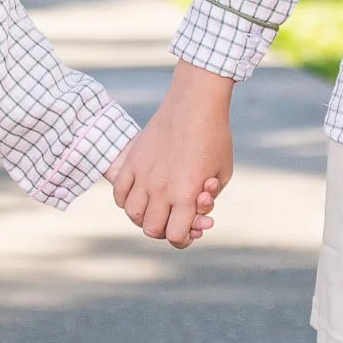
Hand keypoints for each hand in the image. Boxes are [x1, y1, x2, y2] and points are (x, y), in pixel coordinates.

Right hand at [109, 63, 235, 249]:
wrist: (195, 104)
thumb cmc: (215, 138)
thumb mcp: (223, 173)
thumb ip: (207, 199)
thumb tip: (194, 212)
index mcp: (187, 195)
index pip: (175, 237)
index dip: (182, 239)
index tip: (187, 230)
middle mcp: (162, 190)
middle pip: (151, 229)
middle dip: (164, 229)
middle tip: (172, 217)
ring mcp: (144, 176)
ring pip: (132, 214)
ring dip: (143, 216)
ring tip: (155, 206)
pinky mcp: (133, 162)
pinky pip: (120, 193)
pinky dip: (126, 200)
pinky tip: (139, 194)